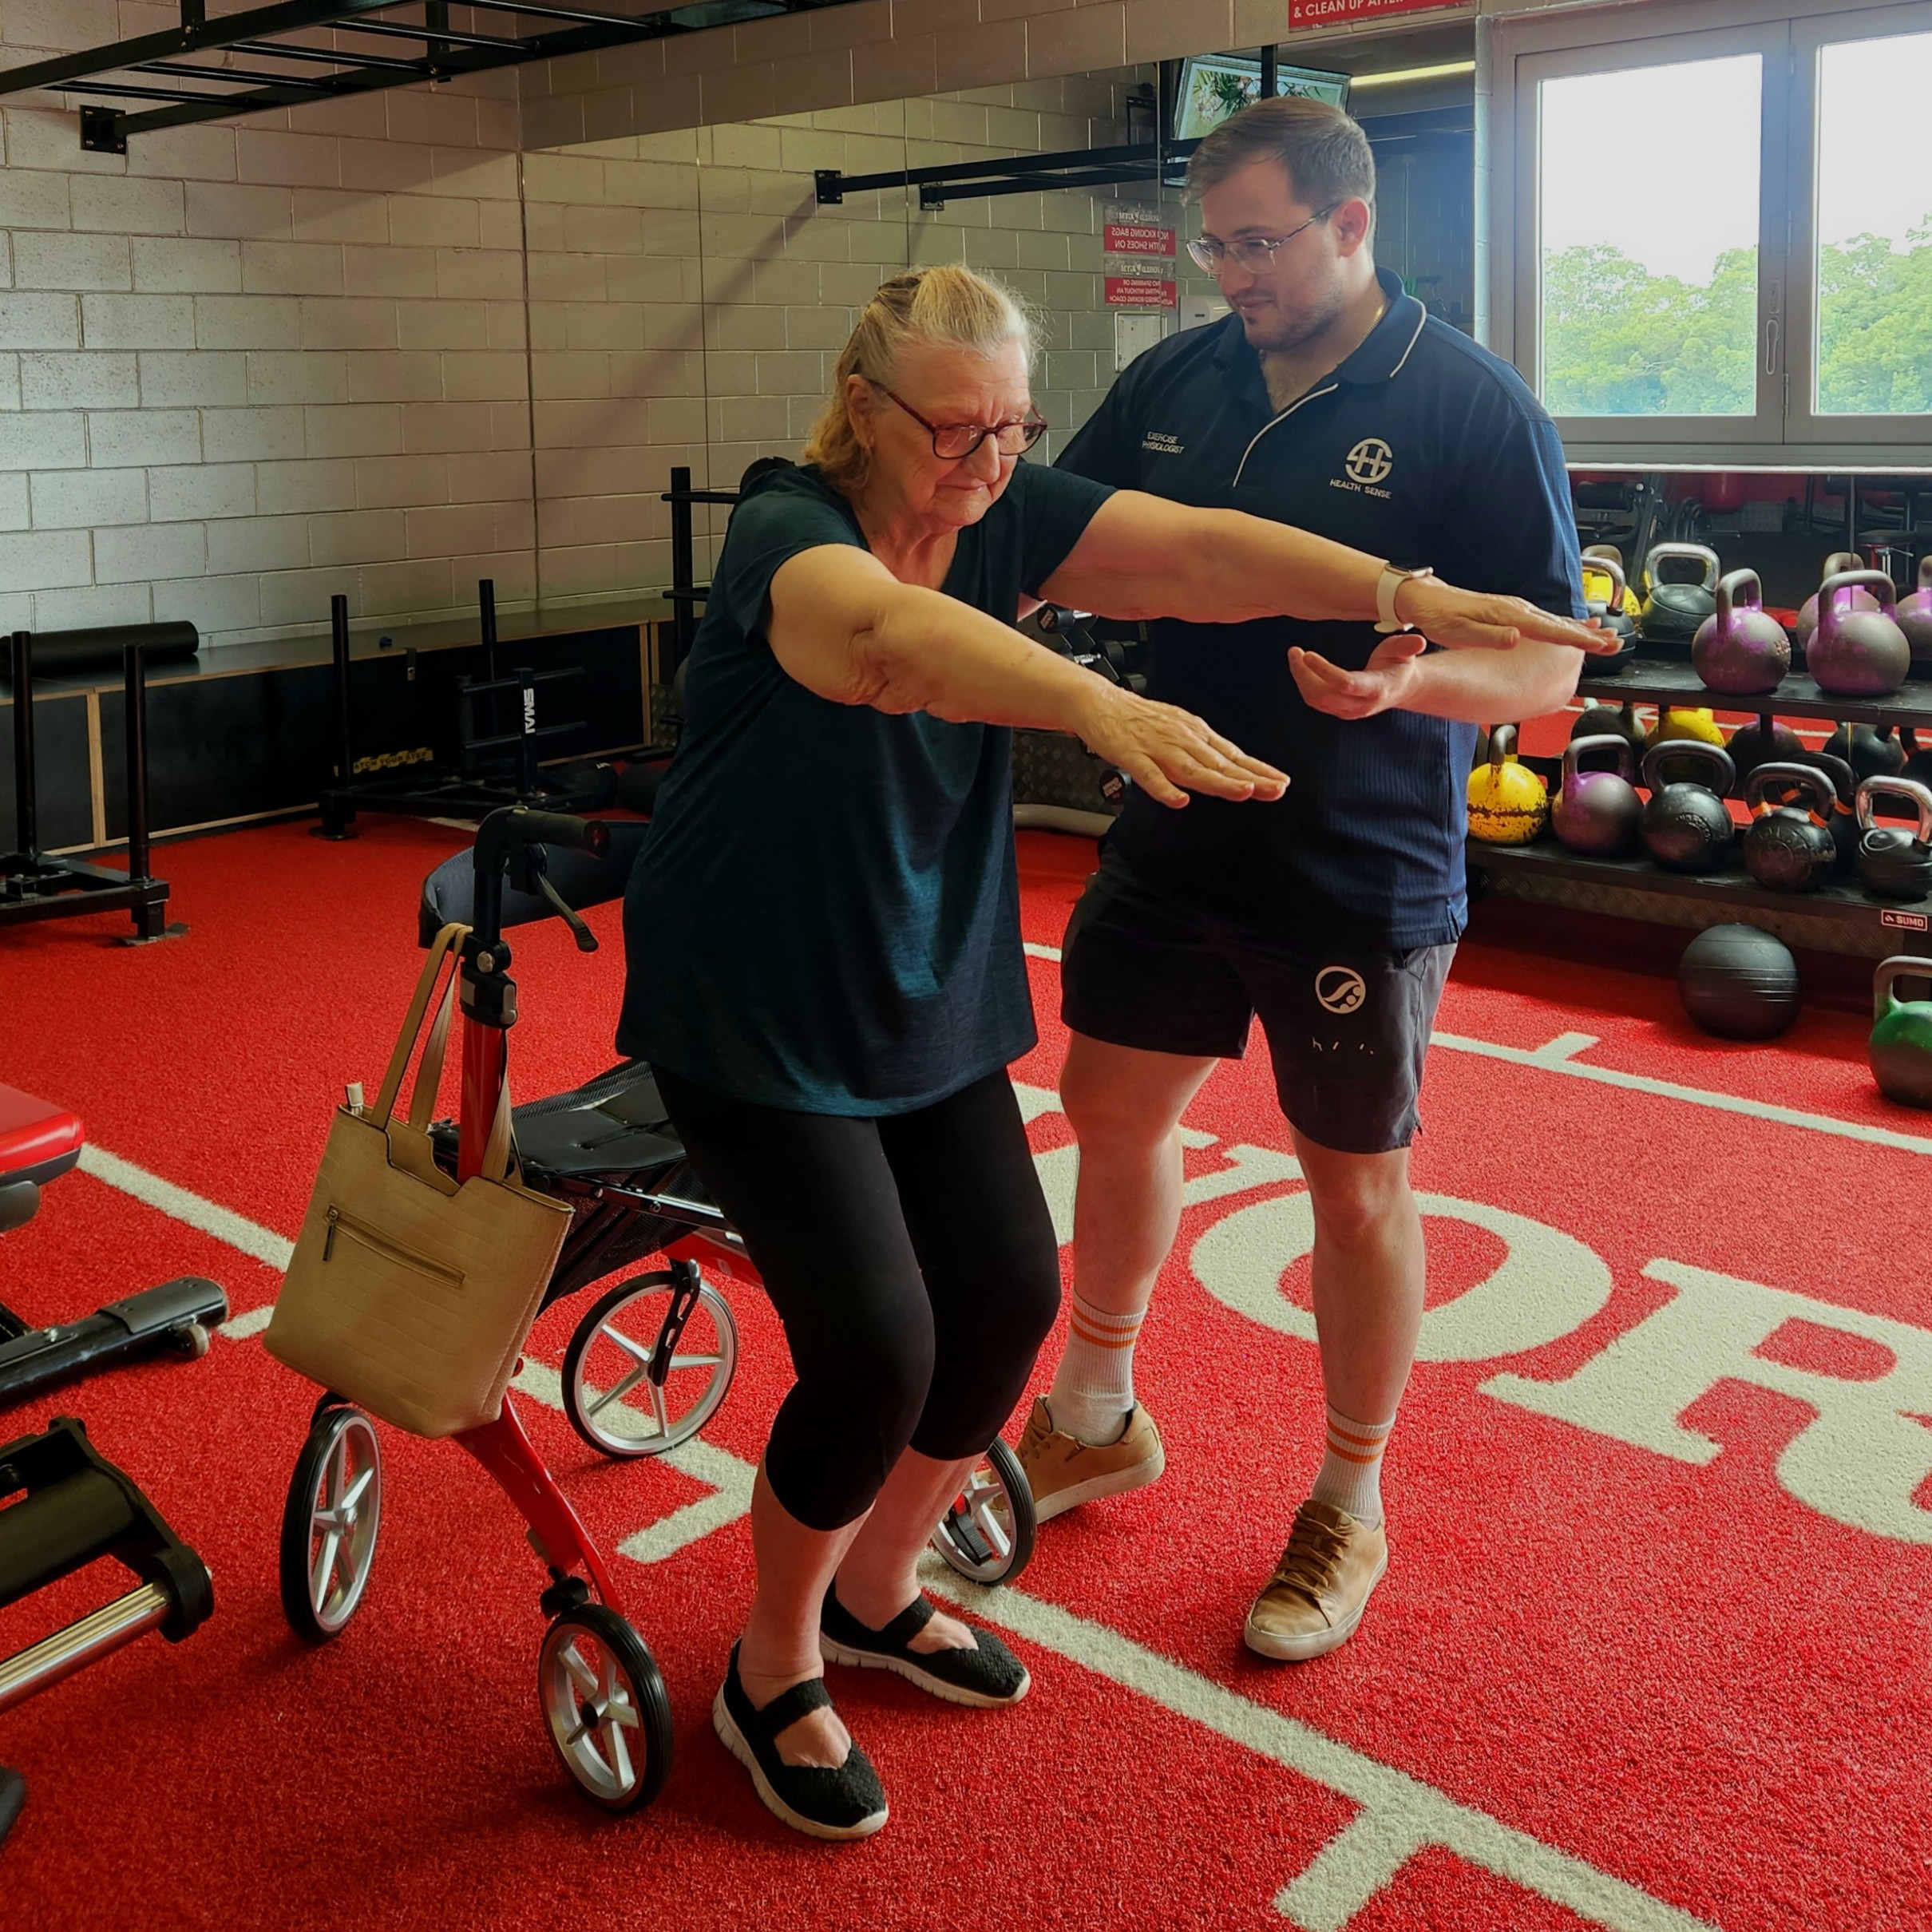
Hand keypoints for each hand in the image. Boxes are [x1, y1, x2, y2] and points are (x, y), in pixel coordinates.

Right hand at [1073, 685, 1288, 809]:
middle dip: (1250, 778)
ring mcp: (1157, 748)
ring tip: (1242, 792)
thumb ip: (1202, 749)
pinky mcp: (1132, 756)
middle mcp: (1182, 739)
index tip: (1281, 782)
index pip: (1233, 754)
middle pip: (1220, 763)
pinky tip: (1179, 800)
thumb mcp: (1179, 728)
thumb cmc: (1138, 719)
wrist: (1100, 702)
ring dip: (1219, 782)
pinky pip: (1149, 775)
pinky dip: (1164, 788)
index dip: (1258, 769)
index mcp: (1195, 733)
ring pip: (1192, 769)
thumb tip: (1232, 765)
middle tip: (1276, 789)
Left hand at [1289, 635, 1429, 719]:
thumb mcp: (1405, 652)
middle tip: (1294, 651)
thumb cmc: (1400, 665)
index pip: (1345, 684)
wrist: (1400, 688)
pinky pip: (1315, 701)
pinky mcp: (1338, 710)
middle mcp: (1360, 704)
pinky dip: (1303, 684)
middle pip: (1324, 695)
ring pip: (1316, 700)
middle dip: (1305, 674)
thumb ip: (1407, 646)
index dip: (1324, 671)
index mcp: (1376, 689)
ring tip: (1294, 655)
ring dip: (1300, 678)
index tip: (1308, 654)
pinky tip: (1300, 666)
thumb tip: (1418, 641)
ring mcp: (1348, 711)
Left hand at [1396, 578, 1618, 653]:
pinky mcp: (1511, 612)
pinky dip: (1563, 626)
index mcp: (1510, 616)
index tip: (1599, 645)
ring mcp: (1516, 609)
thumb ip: (1489, 637)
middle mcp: (1518, 610)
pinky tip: (1571, 629)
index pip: (1550, 630)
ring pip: (1556, 621)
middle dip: (1589, 635)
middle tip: (1617, 643)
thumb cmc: (1441, 619)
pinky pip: (1545, 620)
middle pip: (1561, 624)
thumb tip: (1516, 638)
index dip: (1577, 639)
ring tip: (1604, 638)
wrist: (1428, 599)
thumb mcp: (1460, 633)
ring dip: (1581, 631)